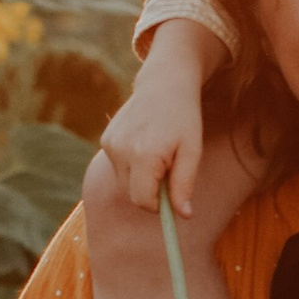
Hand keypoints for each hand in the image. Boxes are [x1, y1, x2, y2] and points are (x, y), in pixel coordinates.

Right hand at [101, 59, 209, 214]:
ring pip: (124, 181)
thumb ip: (185, 184)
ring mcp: (110, 144)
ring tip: (158, 152)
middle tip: (169, 169)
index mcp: (144, 155)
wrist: (164, 82)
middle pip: (132, 193)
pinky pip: (118, 166)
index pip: (143, 201)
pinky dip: (131, 164)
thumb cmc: (184, 117)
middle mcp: (122, 150)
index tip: (171, 196)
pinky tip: (145, 143)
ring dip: (140, 177)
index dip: (158, 205)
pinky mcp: (106, 139)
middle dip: (150, 191)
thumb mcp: (192, 151)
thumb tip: (184, 216)